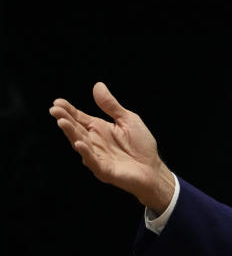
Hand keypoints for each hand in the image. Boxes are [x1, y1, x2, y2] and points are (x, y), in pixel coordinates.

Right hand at [50, 82, 174, 212]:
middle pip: (76, 130)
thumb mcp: (127, 120)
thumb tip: (98, 85)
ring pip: (81, 145)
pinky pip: (93, 161)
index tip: (57, 102)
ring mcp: (97, 157)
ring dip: (71, 134)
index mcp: (99, 129)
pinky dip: (86, 153)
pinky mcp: (105, 170)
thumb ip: (111, 106)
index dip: (69, 111)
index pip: (80, 118)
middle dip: (65, 120)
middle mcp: (95, 142)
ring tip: (62, 122)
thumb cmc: (141, 145)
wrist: (153, 169)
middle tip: (54, 110)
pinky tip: (80, 143)